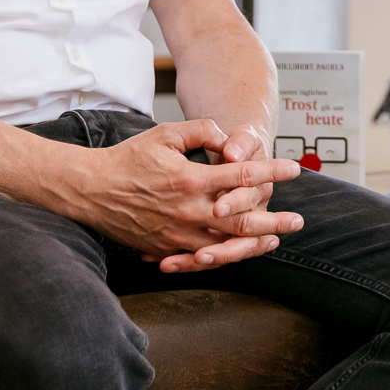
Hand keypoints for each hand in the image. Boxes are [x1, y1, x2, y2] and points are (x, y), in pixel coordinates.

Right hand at [60, 120, 303, 271]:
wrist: (90, 190)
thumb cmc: (129, 158)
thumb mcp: (165, 134)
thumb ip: (201, 131)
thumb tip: (228, 140)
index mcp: (190, 179)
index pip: (241, 175)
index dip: (271, 171)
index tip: (295, 169)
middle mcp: (187, 210)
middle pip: (242, 220)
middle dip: (274, 220)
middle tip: (299, 220)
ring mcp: (176, 234)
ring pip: (225, 245)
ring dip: (254, 243)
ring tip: (276, 239)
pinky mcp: (166, 248)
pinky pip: (200, 258)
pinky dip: (224, 257)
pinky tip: (239, 253)